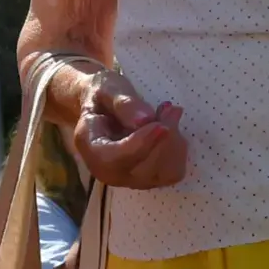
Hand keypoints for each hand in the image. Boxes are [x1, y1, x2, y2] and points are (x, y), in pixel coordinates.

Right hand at [71, 69, 187, 190]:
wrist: (103, 106)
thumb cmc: (103, 95)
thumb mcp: (108, 88)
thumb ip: (123, 103)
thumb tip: (144, 119)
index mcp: (91, 149)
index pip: (114, 159)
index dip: (140, 146)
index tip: (161, 126)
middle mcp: (108, 172)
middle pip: (142, 170)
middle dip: (164, 140)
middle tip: (171, 109)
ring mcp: (129, 179)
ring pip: (162, 173)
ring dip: (174, 143)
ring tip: (169, 113)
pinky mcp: (148, 179)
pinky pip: (172, 173)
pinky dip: (177, 151)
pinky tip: (171, 129)